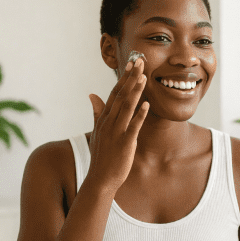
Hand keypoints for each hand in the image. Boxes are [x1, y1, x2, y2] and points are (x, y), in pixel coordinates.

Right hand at [86, 58, 148, 194]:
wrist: (100, 178)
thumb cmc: (101, 155)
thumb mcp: (97, 131)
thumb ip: (97, 111)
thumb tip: (91, 94)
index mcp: (104, 118)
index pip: (114, 93)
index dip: (123, 78)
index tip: (131, 64)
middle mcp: (109, 122)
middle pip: (120, 95)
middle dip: (130, 78)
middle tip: (139, 61)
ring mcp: (116, 132)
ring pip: (126, 107)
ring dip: (135, 91)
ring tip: (144, 77)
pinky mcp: (124, 143)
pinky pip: (133, 126)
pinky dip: (140, 115)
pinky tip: (147, 105)